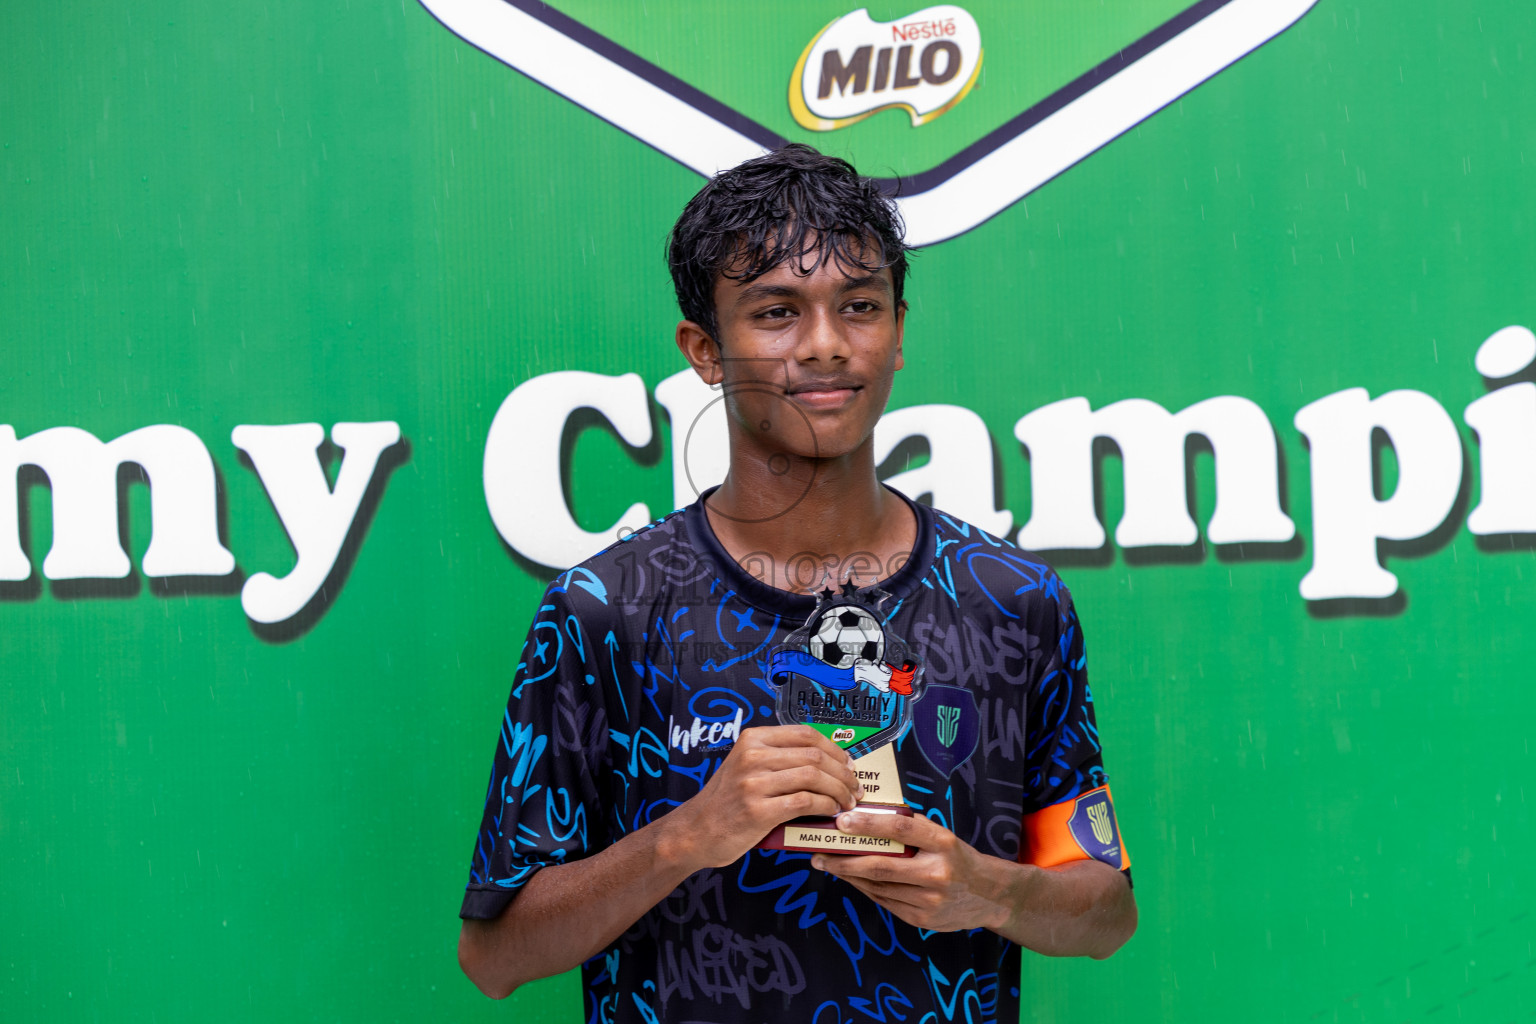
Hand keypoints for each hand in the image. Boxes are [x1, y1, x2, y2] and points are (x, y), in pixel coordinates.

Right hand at [664, 725, 862, 870]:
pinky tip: (831, 812)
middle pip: (815, 755)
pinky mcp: (758, 810)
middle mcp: (753, 756)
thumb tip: (827, 761)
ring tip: (847, 802)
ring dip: (839, 791)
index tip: (848, 764)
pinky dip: (826, 806)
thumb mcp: (746, 767)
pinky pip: (805, 802)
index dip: (835, 749)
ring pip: (814, 777)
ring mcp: (754, 783)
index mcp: (753, 739)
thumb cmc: (727, 802)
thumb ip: (778, 758)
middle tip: (854, 787)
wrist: (695, 832)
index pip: (806, 734)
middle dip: (843, 772)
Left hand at [812, 810, 1033, 932]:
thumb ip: (910, 829)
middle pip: (881, 866)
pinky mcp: (923, 919)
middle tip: (820, 854)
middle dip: (844, 861)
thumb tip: (865, 816)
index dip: (868, 824)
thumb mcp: (941, 835)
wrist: (989, 895)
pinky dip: (865, 889)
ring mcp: (929, 900)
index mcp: (942, 843)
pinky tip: (852, 880)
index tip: (841, 821)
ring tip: (828, 865)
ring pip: (878, 887)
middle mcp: (936, 872)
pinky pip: (885, 902)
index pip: (900, 828)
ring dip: (849, 876)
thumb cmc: (957, 857)